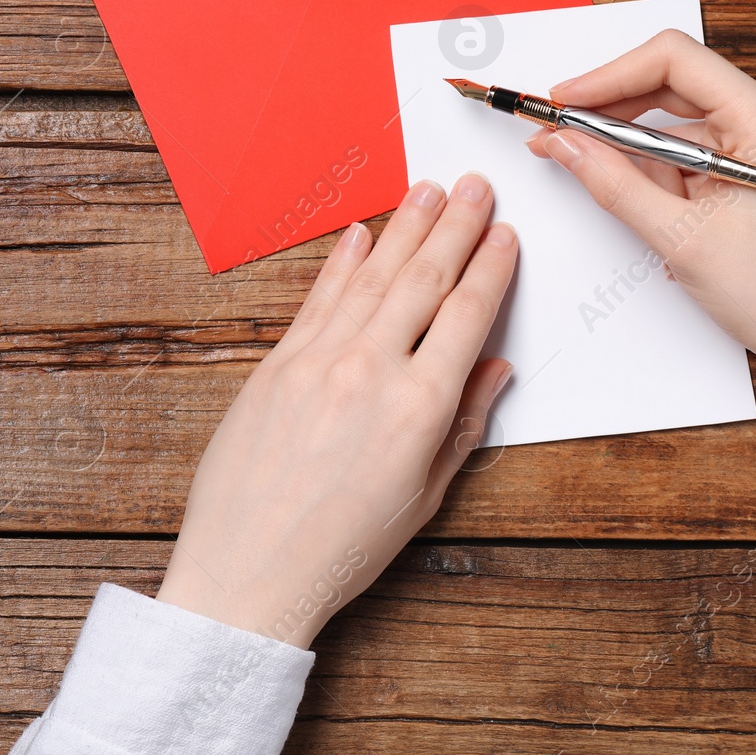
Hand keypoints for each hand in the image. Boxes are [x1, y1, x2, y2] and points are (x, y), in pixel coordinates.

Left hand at [157, 174, 517, 647]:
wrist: (250, 570)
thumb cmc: (340, 548)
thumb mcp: (423, 497)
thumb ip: (463, 425)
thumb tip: (495, 371)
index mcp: (419, 407)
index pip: (467, 315)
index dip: (490, 267)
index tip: (504, 233)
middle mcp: (370, 371)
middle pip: (423, 280)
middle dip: (454, 226)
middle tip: (474, 184)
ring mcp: (318, 362)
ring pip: (371, 278)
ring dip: (404, 228)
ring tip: (427, 191)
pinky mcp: (276, 365)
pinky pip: (316, 299)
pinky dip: (341, 262)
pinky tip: (361, 234)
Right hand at [530, 29, 755, 369]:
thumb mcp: (679, 237)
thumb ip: (613, 182)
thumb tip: (564, 143)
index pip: (674, 60)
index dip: (608, 76)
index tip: (565, 101)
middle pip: (674, 85)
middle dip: (615, 115)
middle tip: (563, 137)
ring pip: (682, 122)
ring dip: (644, 156)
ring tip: (644, 210)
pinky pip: (699, 146)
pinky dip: (669, 173)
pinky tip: (668, 213)